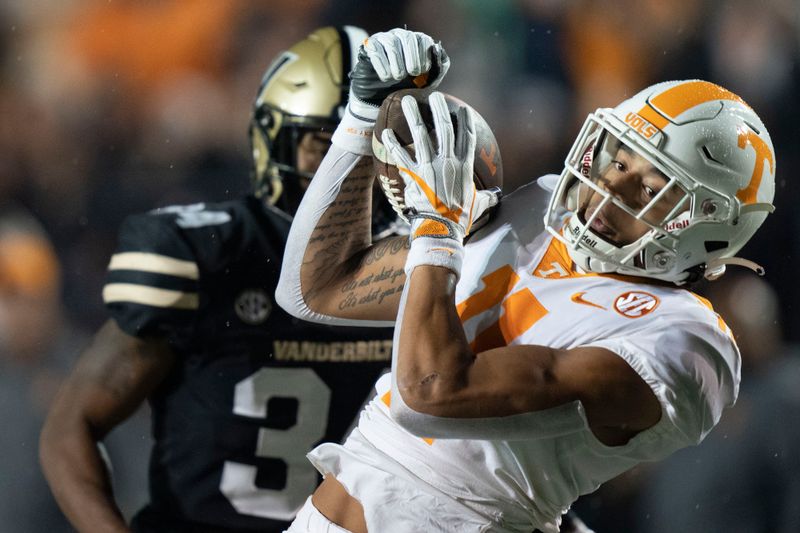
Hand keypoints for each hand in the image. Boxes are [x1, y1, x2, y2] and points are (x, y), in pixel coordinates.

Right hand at [350, 29, 448, 120]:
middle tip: (412, 73)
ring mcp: (384, 40)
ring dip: (397, 61)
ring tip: (398, 77)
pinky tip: (386, 77)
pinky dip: (382, 64)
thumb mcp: (427, 81)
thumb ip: (438, 67)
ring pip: (391, 42)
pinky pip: (375, 50)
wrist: (382, 97)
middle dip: (412, 56)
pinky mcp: (370, 47)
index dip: (424, 54)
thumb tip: (438, 50)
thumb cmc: (408, 87)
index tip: (424, 71)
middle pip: (407, 38)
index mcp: (417, 42)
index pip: (423, 40)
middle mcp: (400, 37)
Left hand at [381, 92, 498, 241]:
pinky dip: (393, 144)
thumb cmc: (461, 219)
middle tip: (435, 96)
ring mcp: (430, 167)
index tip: (462, 110)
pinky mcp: (414, 175)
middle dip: (440, 110)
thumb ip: (487, 198)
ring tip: (409, 101)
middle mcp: (448, 162)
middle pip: (445, 129)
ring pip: (421, 135)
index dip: (465, 122)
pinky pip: (401, 156)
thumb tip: (496, 197)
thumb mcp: (478, 206)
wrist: (442, 229)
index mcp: (464, 167)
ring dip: (414, 116)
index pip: (467, 138)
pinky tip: (386, 132)